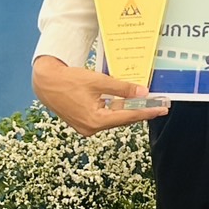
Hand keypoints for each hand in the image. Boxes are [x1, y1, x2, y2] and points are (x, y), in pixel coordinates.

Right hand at [32, 56, 169, 137]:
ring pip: (113, 118)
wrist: (46, 83)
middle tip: (158, 106)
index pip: (128, 117)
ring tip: (146, 103)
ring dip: (128, 110)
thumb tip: (143, 93)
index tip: (161, 110)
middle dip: (140, 111)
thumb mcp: (99, 82)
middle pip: (122, 119)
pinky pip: (105, 116)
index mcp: (95, 120)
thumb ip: (122, 88)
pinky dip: (115, 109)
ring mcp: (86, 127)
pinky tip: (126, 102)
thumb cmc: (70, 80)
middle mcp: (91, 128)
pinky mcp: (83, 122)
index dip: (146, 112)